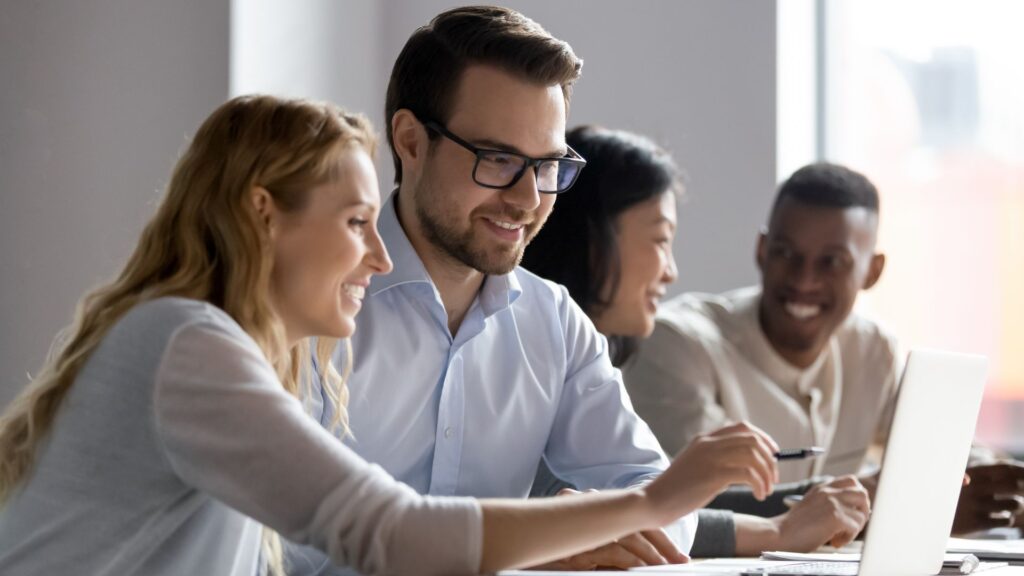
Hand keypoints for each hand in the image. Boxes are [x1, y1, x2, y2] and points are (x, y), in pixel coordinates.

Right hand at [528, 489, 688, 569]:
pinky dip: (635, 560)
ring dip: (653, 554)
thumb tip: (633, 561)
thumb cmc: (548, 558)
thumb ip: (604, 550)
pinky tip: (648, 569)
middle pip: (635, 522)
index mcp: (592, 511)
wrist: (513, 555)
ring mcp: (583, 525)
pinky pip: (614, 549)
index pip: (630, 517)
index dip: (655, 535)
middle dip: (662, 543)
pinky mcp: (579, 544)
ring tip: (670, 568)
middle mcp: (589, 511)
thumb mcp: (582, 553)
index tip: (675, 555)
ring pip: (629, 535)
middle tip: (682, 562)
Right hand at [646, 421, 779, 521]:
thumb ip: (715, 460)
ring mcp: (711, 457)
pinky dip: (759, 484)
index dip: (763, 438)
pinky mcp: (713, 475)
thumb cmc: (676, 490)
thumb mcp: (695, 466)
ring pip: (753, 455)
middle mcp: (709, 443)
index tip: (773, 455)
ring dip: (767, 473)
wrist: (654, 501)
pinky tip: (758, 496)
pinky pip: (748, 474)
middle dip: (770, 459)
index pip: (742, 427)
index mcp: (704, 439)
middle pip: (752, 440)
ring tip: (766, 490)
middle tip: (773, 478)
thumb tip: (747, 465)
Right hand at [773, 475, 870, 549]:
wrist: (779, 534)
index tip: (851, 512)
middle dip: (863, 511)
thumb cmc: (794, 527)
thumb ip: (830, 503)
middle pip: (862, 493)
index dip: (857, 497)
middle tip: (852, 524)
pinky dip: (848, 538)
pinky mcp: (835, 517)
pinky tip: (834, 542)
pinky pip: (856, 527)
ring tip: (840, 535)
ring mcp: (832, 502)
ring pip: (862, 513)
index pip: (851, 481)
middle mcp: (828, 491)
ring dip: (856, 527)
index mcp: (822, 488)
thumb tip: (856, 512)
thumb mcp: (812, 506)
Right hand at [952, 461, 1023, 533]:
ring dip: (1016, 505)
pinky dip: (1007, 518)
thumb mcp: (961, 477)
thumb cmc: (949, 493)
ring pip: (1014, 504)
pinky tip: (1000, 517)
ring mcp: (977, 506)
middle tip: (1021, 491)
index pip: (1006, 468)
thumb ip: (984, 473)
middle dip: (1023, 489)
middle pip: (1014, 486)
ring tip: (1009, 505)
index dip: (1021, 471)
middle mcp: (976, 487)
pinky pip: (1006, 521)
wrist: (928, 512)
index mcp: (972, 472)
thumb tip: (1014, 469)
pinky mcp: (977, 523)